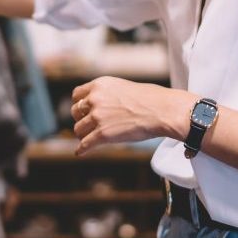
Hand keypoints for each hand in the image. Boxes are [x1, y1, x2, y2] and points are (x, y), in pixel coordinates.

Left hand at [70, 76, 195, 155]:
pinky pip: (85, 144)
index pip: (77, 94)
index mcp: (100, 85)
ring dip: (83, 135)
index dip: (79, 104)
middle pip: (75, 112)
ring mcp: (98, 116)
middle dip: (81, 119)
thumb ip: (108, 95)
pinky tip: (80, 152)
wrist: (162, 110)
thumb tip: (103, 106)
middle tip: (87, 126)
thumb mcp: (123, 87)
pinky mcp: (102, 134)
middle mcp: (95, 99)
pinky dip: (82, 150)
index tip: (82, 111)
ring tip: (89, 139)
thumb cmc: (150, 99)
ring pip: (78, 129)